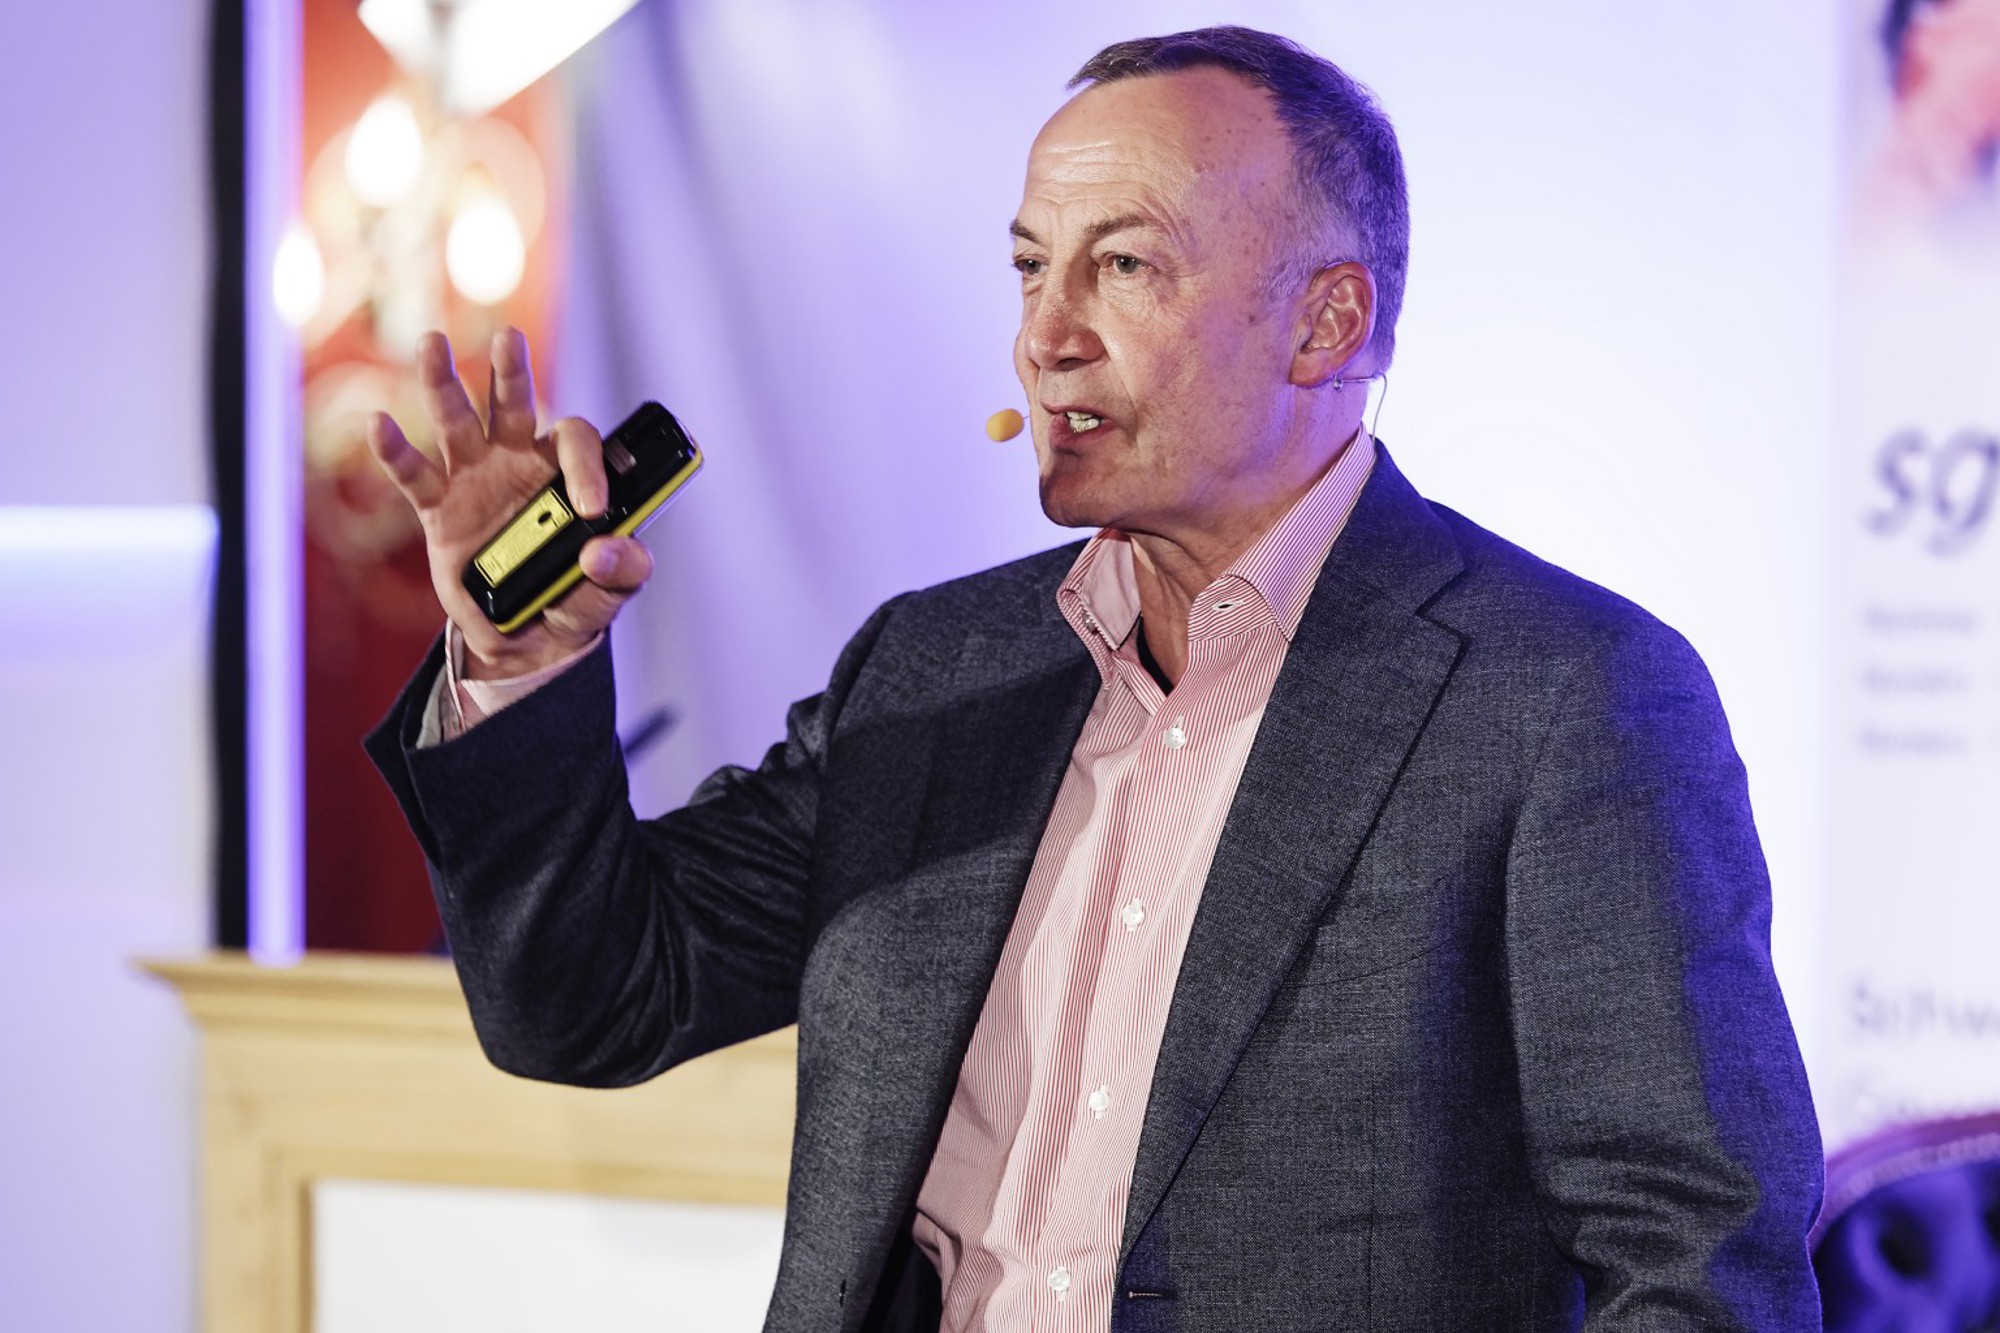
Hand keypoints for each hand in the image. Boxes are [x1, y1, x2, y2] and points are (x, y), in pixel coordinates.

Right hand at [367, 327, 653, 679]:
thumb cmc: (570, 604)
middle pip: (515, 406)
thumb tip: (603, 551)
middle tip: (509, 339)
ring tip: (432, 344)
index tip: (590, 509)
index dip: (585, 467)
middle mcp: (518, 462)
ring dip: (443, 384)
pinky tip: (380, 424)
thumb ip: (621, 573)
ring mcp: (475, 478)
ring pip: (458, 423)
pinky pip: (415, 475)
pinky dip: (395, 451)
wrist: (522, 637)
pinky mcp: (439, 507)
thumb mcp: (607, 596)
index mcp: (565, 475)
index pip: (574, 443)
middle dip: (511, 372)